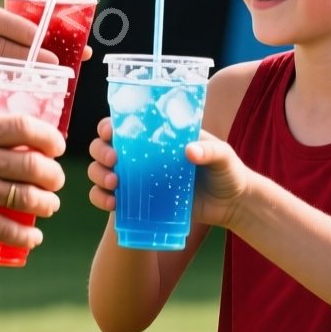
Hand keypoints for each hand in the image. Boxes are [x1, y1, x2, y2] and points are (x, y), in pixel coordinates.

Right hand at [0, 115, 65, 244]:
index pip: (24, 126)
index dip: (48, 136)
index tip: (56, 146)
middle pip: (34, 164)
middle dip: (53, 175)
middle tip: (55, 180)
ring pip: (28, 198)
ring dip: (47, 204)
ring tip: (49, 206)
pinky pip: (9, 231)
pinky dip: (27, 237)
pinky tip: (33, 238)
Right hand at [86, 119, 251, 228]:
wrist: (232, 206)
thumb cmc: (228, 172)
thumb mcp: (223, 155)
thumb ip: (210, 150)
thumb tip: (189, 151)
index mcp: (158, 138)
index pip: (125, 125)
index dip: (109, 125)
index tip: (109, 131)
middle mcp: (142, 156)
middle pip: (104, 146)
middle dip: (100, 151)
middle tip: (114, 159)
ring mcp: (138, 180)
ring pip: (100, 170)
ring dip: (98, 174)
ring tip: (114, 183)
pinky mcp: (138, 202)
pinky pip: (108, 198)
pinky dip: (102, 199)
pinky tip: (112, 204)